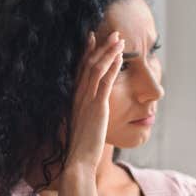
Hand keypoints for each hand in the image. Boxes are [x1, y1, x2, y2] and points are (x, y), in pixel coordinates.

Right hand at [67, 31, 123, 172]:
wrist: (78, 162)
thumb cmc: (81, 150)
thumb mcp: (83, 128)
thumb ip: (85, 117)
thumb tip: (90, 115)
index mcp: (74, 100)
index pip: (80, 71)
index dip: (86, 53)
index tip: (92, 39)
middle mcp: (78, 97)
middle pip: (88, 64)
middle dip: (100, 47)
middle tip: (112, 33)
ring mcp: (86, 101)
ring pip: (96, 69)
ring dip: (109, 52)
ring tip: (120, 39)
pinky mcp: (97, 107)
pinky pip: (105, 81)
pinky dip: (112, 67)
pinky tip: (121, 57)